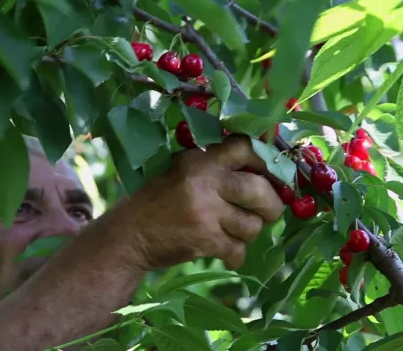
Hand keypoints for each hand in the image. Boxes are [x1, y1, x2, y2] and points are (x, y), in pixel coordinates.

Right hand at [108, 135, 284, 270]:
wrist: (130, 235)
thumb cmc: (159, 199)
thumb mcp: (182, 169)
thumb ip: (215, 165)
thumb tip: (261, 170)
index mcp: (201, 160)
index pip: (245, 148)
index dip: (266, 161)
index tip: (271, 173)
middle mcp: (206, 182)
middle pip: (259, 190)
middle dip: (272, 204)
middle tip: (269, 210)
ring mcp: (206, 213)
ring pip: (253, 225)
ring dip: (250, 232)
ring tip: (236, 231)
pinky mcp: (205, 241)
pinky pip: (238, 249)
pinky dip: (236, 253)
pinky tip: (225, 250)